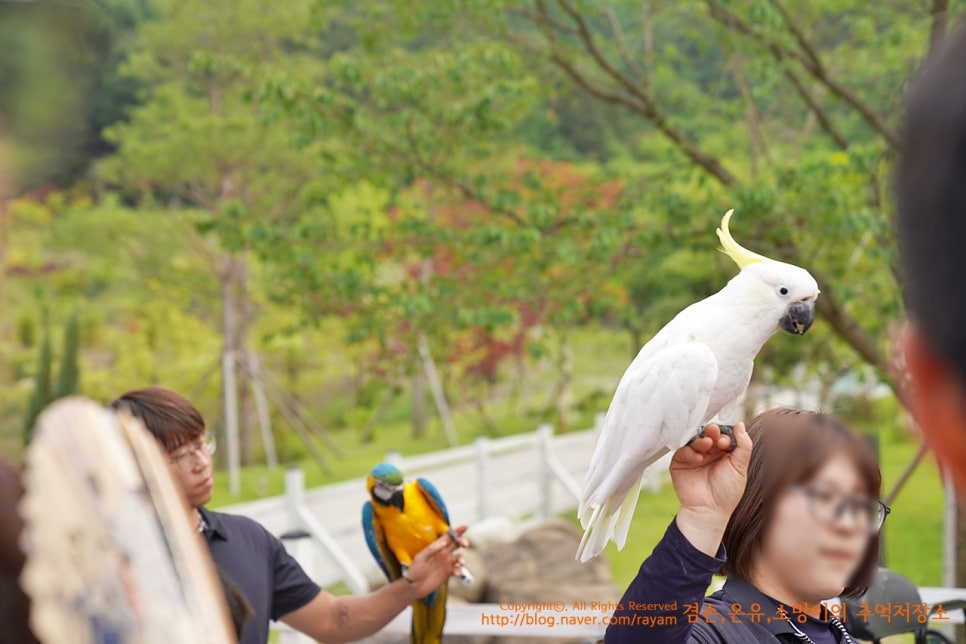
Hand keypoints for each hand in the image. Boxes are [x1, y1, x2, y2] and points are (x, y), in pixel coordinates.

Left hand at [403, 525, 468, 598]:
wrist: (414, 586)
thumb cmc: (415, 570)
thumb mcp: (421, 557)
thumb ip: (432, 549)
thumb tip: (444, 542)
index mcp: (436, 547)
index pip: (448, 536)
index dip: (457, 531)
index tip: (465, 527)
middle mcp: (443, 554)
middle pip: (456, 544)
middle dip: (463, 542)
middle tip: (465, 544)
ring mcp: (446, 563)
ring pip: (459, 557)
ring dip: (462, 558)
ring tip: (461, 562)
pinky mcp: (448, 573)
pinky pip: (457, 570)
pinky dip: (459, 571)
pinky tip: (457, 573)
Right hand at [670, 423, 751, 555]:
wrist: (709, 511)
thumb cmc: (727, 492)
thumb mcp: (740, 467)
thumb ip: (743, 445)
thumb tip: (741, 424)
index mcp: (723, 454)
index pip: (722, 435)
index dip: (724, 435)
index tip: (726, 443)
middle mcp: (708, 453)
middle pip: (707, 434)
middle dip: (712, 432)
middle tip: (714, 435)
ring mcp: (693, 457)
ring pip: (694, 440)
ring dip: (700, 439)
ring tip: (707, 444)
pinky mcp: (679, 463)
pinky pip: (682, 450)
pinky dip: (689, 450)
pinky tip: (698, 457)